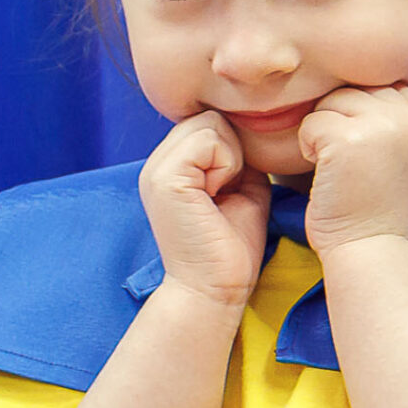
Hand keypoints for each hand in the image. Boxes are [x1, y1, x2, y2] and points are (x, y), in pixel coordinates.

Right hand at [138, 111, 269, 307]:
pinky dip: (226, 164)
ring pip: (210, 123)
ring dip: (230, 157)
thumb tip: (250, 129)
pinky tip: (218, 196)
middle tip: (227, 191)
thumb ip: (239, 156)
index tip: (232, 187)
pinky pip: (208, 140)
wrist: (214, 289)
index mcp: (171, 166)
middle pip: (208, 118)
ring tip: (221, 194)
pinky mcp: (165, 177)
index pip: (208, 123)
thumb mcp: (242, 188)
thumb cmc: (230, 247)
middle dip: (232, 149)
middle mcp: (156, 163)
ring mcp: (156, 169)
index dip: (232, 148)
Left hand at [295, 85, 407, 251]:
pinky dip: (308, 148)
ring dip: (324, 133)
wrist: (370, 249)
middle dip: (342, 122)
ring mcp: (384, 126)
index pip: (383, 88)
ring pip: (332, 100)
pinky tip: (327, 176)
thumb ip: (393, 117)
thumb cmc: (376, 206)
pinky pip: (311, 122)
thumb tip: (355, 82)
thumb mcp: (403, 154)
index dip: (362, 118)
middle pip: (357, 89)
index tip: (367, 158)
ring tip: (339, 169)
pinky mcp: (350, 139)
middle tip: (350, 166)